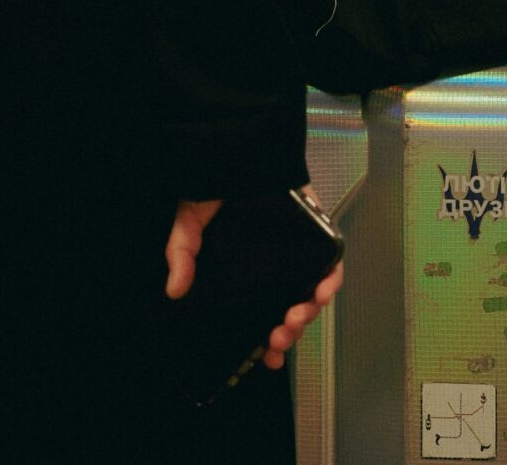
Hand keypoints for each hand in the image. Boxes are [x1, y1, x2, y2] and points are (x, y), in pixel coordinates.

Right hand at [164, 201, 343, 371]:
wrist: (243, 148)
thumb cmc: (216, 184)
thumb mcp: (190, 220)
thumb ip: (182, 253)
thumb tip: (174, 291)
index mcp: (249, 272)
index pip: (262, 314)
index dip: (266, 340)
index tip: (266, 357)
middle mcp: (276, 267)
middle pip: (290, 312)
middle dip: (287, 333)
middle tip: (277, 340)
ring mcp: (299, 253)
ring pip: (312, 296)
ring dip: (307, 313)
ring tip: (294, 318)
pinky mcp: (319, 235)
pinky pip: (332, 266)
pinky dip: (330, 282)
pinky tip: (321, 292)